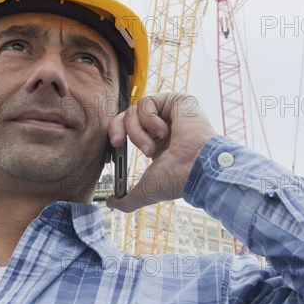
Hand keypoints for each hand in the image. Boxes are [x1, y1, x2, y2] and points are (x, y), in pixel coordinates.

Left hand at [106, 93, 216, 211]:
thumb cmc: (177, 179)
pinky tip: (165, 132)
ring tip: (152, 148)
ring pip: (134, 111)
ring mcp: (169, 112)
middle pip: (125, 117)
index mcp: (157, 143)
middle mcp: (162, 126)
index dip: (114, 138)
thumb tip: (111, 203)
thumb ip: (127, 200)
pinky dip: (149, 119)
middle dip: (116, 130)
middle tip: (117, 143)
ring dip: (138, 132)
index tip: (108, 158)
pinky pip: (146, 102)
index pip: (127, 131)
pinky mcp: (175, 100)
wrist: (195, 168)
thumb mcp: (146, 190)